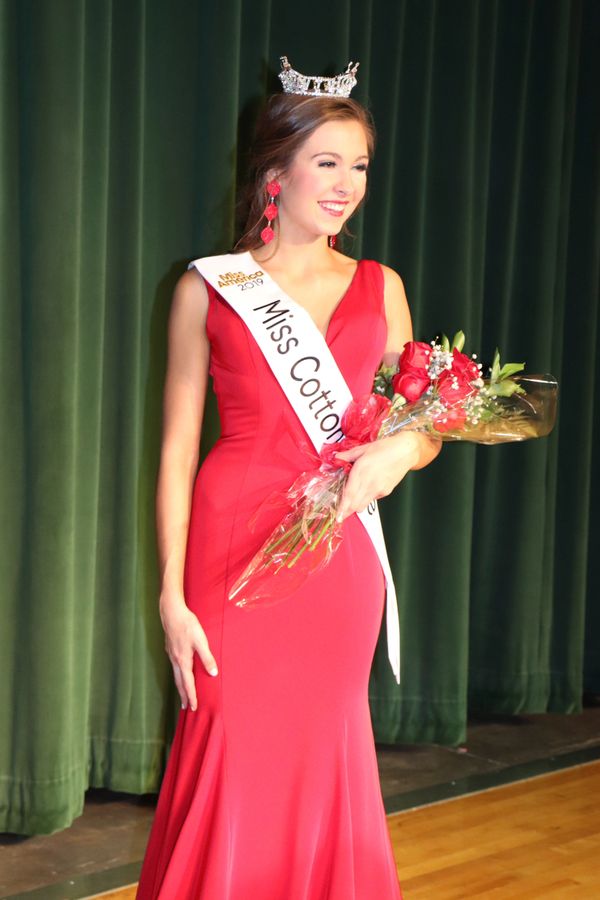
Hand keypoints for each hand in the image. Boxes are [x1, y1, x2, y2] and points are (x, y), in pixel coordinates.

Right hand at [159, 591, 217, 710]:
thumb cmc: (187, 625)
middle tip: (186, 707)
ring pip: (176, 675)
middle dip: (183, 695)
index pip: (188, 683)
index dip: (191, 696)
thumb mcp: (201, 641)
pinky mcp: (170, 649)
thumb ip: (207, 658)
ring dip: (180, 686)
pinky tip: (180, 673)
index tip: (193, 707)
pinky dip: (178, 676)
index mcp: (183, 661)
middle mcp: (175, 660)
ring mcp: (171, 655)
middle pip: (179, 683)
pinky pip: (174, 667)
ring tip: (183, 694)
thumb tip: (213, 674)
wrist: (172, 612)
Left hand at [335, 433, 421, 521]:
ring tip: (351, 503)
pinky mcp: (386, 491)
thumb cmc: (386, 448)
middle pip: (355, 504)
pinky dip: (366, 498)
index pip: (349, 494)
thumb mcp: (363, 449)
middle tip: (341, 512)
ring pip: (363, 505)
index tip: (338, 515)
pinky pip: (372, 499)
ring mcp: (378, 489)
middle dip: (347, 511)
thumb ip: (348, 455)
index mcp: (361, 471)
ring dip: (356, 506)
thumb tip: (337, 457)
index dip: (343, 506)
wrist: (405, 452)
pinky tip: (366, 489)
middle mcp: (370, 483)